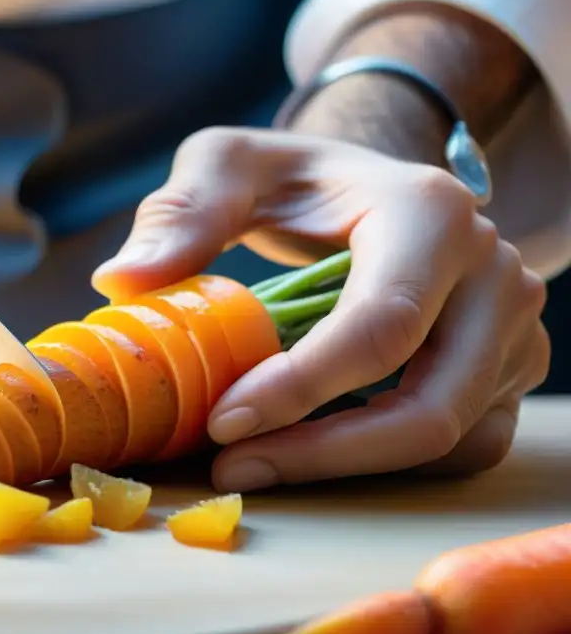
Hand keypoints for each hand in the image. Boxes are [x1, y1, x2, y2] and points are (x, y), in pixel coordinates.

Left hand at [93, 128, 549, 491]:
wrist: (368, 188)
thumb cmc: (298, 178)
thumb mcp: (230, 165)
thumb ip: (183, 211)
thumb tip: (122, 282)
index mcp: (432, 217)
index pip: (376, 329)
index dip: (297, 391)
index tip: (220, 424)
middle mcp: (494, 275)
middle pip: (430, 408)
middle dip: (325, 455)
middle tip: (232, 467)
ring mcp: (511, 328)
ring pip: (452, 440)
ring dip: (352, 469)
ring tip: (257, 464)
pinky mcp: (505, 368)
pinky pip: (462, 444)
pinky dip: (387, 462)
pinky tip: (311, 450)